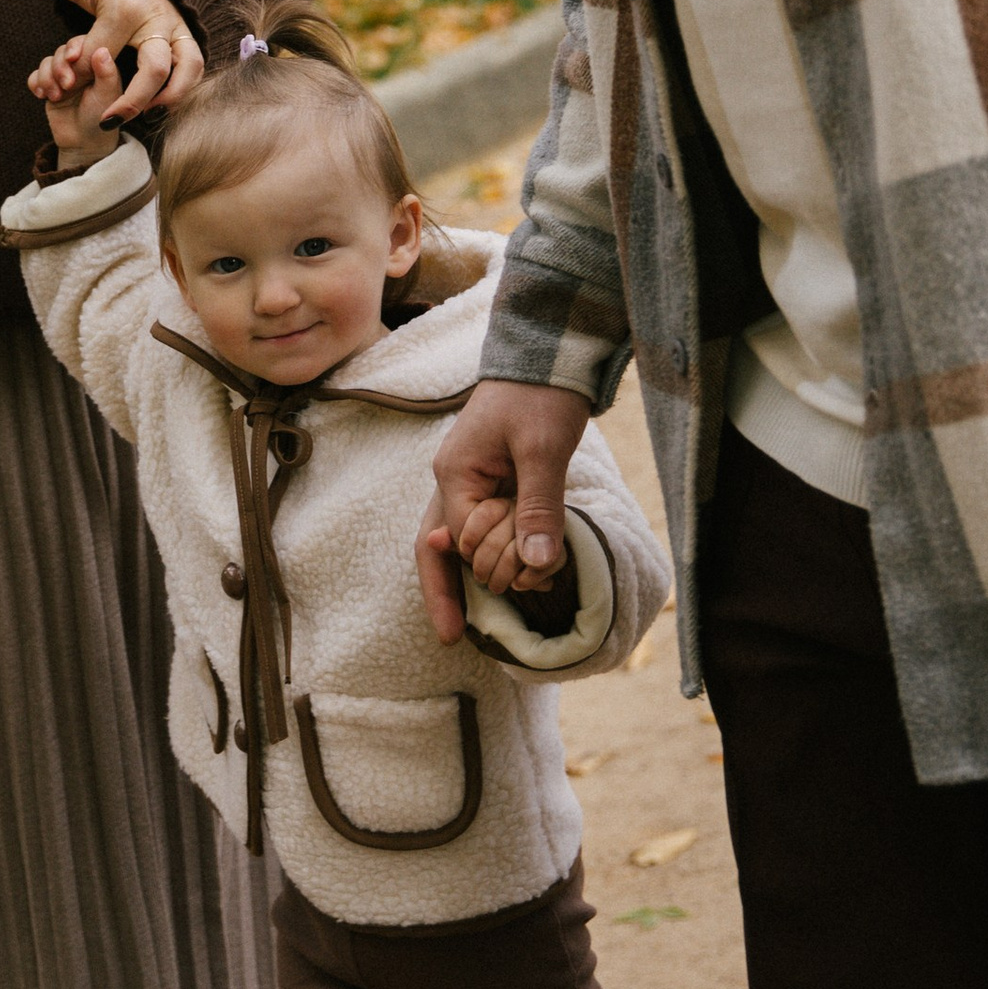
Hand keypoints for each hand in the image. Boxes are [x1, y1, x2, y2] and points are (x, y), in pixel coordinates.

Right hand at [30, 36, 125, 166]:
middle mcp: (80, 67)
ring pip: (47, 62)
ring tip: (56, 96)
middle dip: (60, 66)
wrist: (85, 144)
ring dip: (48, 77)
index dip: (75, 47)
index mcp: (98, 64)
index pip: (84, 43)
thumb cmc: (102, 119)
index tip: (72, 57)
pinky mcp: (50, 88)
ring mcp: (64, 77)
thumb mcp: (108, 96)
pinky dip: (36, 83)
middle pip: (62, 51)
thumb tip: (102, 49)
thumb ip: (107, 74)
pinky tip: (43, 96)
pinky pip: (35, 76)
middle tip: (67, 85)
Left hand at [38, 0, 203, 124]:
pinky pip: (194, 68)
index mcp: (127, 8)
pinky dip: (182, 89)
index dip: (81, 72)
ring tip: (147, 116)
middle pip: (155, 68)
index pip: (102, 52)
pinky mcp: (187, 35)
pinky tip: (158, 105)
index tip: (65, 84)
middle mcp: (158, 19)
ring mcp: (177, 27)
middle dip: (134, 101)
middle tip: (109, 121)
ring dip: (171, 98)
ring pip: (189, 68)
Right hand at [419, 378, 590, 639]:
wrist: (550, 353)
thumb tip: (537, 564)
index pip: (460, 541)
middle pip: (437, 551)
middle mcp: (453, 481)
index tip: (531, 581)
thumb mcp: (543, 449)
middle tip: (454, 635)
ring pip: (455, 544)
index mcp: (455, 473)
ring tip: (468, 621)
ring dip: (472, 576)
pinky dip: (490, 555)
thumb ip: (538, 505)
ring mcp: (470, 481)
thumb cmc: (541, 394)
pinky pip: (480, 529)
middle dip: (456, 588)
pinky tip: (505, 577)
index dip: (493, 565)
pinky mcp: (492, 480)